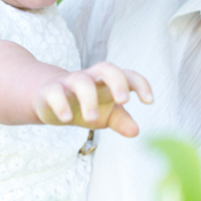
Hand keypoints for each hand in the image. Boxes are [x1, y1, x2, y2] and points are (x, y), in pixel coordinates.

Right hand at [34, 65, 153, 137]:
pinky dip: (61, 104)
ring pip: (81, 81)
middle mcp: (91, 77)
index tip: (149, 101)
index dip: (140, 84)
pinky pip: (55, 92)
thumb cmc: (87, 106)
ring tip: (92, 120)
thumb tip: (136, 131)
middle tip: (123, 100)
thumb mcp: (107, 115)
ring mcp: (70, 82)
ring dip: (89, 99)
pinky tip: (66, 118)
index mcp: (108, 81)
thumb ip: (121, 121)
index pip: (128, 75)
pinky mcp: (51, 90)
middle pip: (107, 68)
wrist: (51, 100)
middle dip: (117, 82)